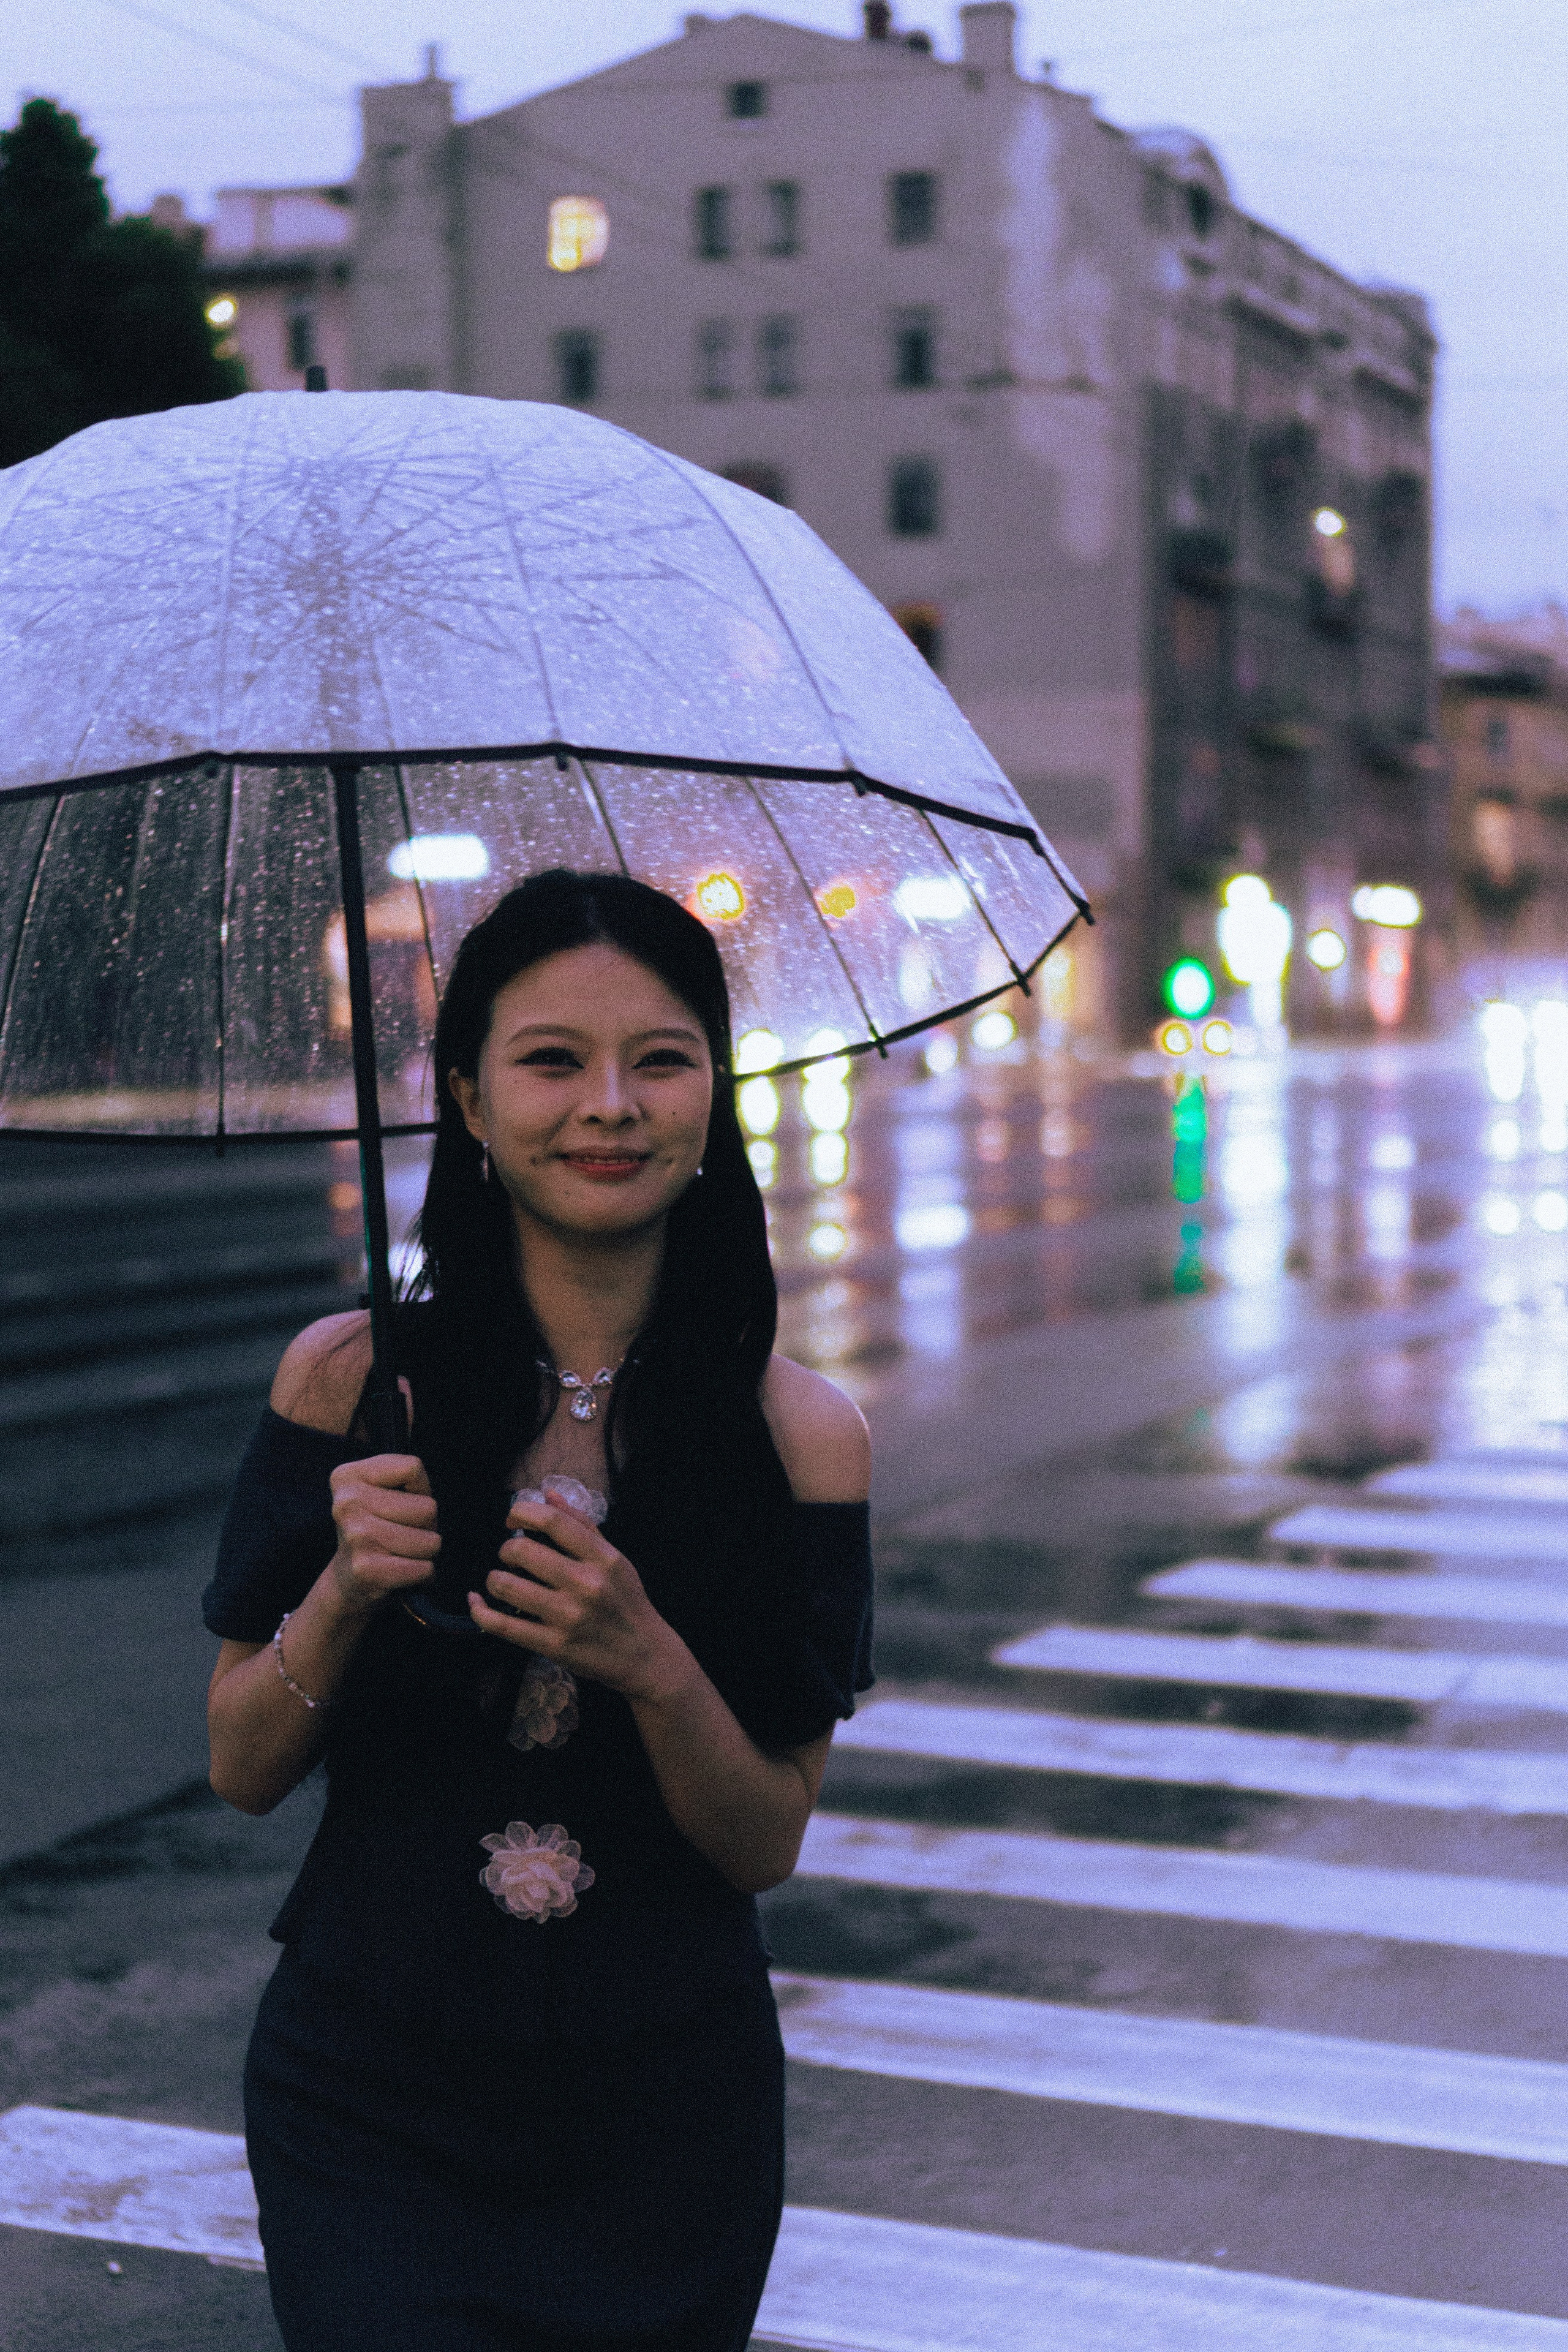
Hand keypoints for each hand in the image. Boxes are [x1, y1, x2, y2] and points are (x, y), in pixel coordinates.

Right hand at [327, 1453, 439, 1615]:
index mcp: (347, 1476)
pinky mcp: (366, 1570)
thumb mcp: (383, 1490)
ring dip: (425, 1552)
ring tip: (402, 1553)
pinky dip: (423, 1575)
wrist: (347, 1579)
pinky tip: (402, 1573)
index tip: (402, 1503)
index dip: (420, 1489)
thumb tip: (429, 1509)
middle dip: (426, 1525)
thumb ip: (408, 1479)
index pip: (412, 1468)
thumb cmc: (377, 1527)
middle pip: (428, 1508)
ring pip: (431, 1541)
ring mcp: (355, 1537)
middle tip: (402, 1534)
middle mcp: (346, 1504)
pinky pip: (425, 1569)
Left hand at [469, 1495, 691, 1704]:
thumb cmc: (627, 1602)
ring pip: (507, 1586)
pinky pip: (503, 1625)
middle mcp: (586, 1585)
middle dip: (506, 1549)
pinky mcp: (553, 1645)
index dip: (522, 1512)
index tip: (513, 1518)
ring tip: (501, 1580)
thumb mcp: (615, 1560)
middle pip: (523, 1551)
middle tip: (510, 1556)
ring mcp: (568, 1617)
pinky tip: (476, 1601)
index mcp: (603, 1559)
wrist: (644, 1656)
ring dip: (494, 1578)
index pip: (553, 1522)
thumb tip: (548, 1494)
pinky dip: (480, 1610)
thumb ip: (582, 1525)